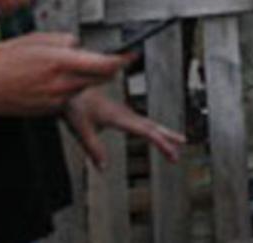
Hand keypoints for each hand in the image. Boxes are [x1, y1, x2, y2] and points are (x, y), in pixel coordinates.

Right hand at [0, 32, 130, 119]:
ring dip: (85, 78)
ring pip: (86, 87)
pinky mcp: (50, 111)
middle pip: (102, 78)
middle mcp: (63, 84)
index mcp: (61, 62)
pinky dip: (69, 88)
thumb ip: (64, 41)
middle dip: (107, 68)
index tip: (132, 54)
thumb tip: (80, 45)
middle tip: (102, 58)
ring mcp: (57, 100)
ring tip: (61, 67)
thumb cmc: (2, 60)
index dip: (123, 60)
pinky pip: (70, 97)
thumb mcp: (36, 39)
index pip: (106, 64)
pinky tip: (48, 81)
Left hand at [64, 88, 184, 169]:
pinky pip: (141, 121)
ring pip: (149, 122)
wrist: (69, 84)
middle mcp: (125, 113)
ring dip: (163, 132)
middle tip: (183, 146)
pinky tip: (152, 132)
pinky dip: (152, 129)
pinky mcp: (119, 112)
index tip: (173, 153)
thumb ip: (93, 149)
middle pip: (152, 126)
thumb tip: (103, 168)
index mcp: (120, 117)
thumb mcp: (81, 129)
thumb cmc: (74, 104)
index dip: (162, 143)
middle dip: (168, 136)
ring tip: (176, 140)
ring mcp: (123, 112)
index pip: (146, 132)